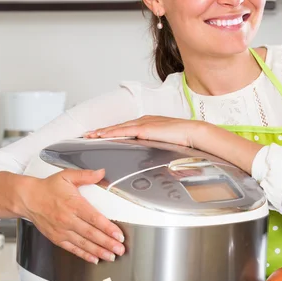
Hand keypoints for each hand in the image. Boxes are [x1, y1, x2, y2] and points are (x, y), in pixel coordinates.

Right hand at [23, 168, 124, 263]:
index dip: (108, 228)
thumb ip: (86, 175)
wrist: (27, 198)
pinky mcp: (56, 238)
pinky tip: (94, 258)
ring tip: (111, 256)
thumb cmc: (48, 188)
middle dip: (107, 243)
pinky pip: (72, 248)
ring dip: (98, 251)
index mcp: (74, 204)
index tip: (118, 235)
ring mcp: (62, 231)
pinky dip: (83, 255)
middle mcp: (68, 219)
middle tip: (119, 249)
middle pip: (91, 234)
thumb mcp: (67, 176)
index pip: (94, 219)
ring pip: (83, 244)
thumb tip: (101, 172)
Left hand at [84, 116, 205, 147]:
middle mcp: (144, 121)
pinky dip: (111, 133)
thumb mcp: (165, 144)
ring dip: (103, 131)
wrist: (193, 132)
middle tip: (88, 134)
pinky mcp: (144, 128)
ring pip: (118, 127)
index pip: (126, 128)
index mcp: (149, 124)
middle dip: (102, 131)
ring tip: (90, 135)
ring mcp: (143, 123)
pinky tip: (102, 135)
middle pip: (118, 126)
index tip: (101, 135)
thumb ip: (155, 148)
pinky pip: (123, 131)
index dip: (112, 131)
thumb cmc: (184, 139)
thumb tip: (150, 159)